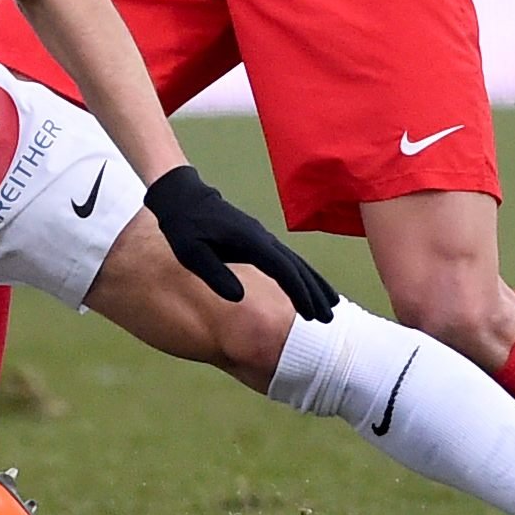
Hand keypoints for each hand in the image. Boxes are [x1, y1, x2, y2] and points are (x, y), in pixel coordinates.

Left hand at [145, 164, 336, 321]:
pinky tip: (309, 284)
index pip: (282, 270)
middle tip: (329, 318)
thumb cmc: (183, 226)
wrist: (182, 197)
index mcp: (248, 241)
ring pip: (295, 260)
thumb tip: (238, 298)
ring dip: (314, 282)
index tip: (313, 314)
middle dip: (314, 292)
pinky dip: (302, 272)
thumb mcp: (190, 252)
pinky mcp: (258, 238)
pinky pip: (287, 257)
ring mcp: (262, 236)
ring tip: (332, 304)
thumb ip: (214, 274)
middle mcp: (261, 237)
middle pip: (296, 266)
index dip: (299, 293)